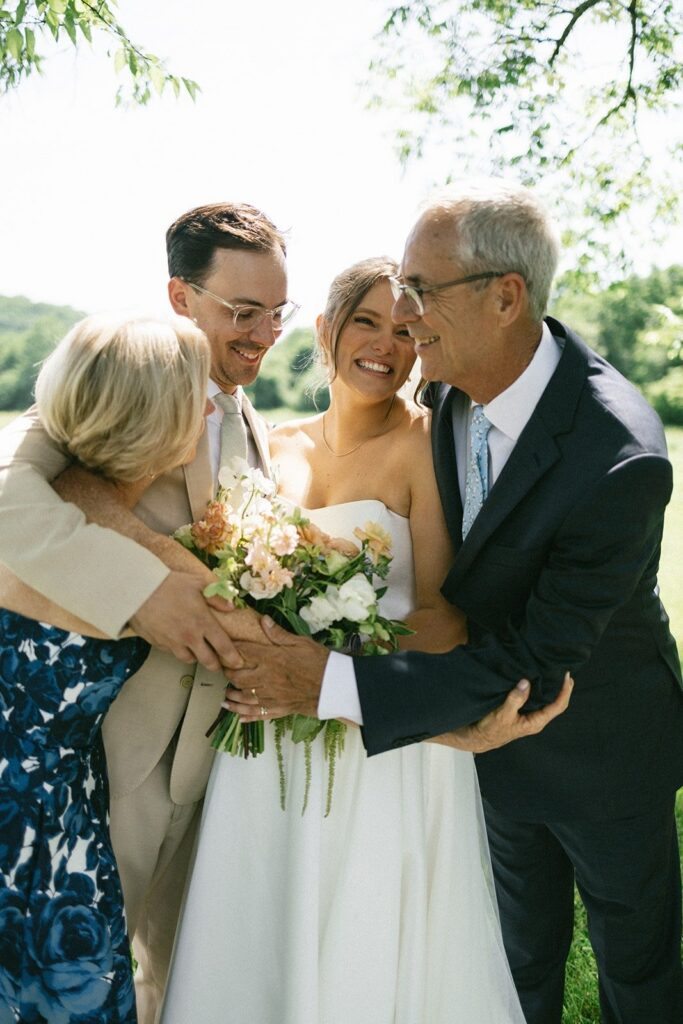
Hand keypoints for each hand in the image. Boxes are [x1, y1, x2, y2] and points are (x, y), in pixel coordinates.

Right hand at [129, 571, 242, 671]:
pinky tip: (178, 642)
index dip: (232, 658)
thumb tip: (230, 606)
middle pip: (207, 660)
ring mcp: (173, 642)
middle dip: (216, 666)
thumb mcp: (197, 584)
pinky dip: (177, 650)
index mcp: (202, 622)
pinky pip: (172, 652)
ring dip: (195, 657)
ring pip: (188, 659)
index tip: (238, 663)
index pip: (223, 646)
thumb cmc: (169, 583)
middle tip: (219, 666)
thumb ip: (216, 597)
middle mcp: (189, 636)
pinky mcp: (158, 643)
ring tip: (198, 652)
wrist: (139, 590)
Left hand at [223, 617, 328, 718]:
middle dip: (229, 674)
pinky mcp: (279, 709)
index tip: (225, 647)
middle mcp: (267, 678)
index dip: (232, 649)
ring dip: (232, 696)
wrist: (334, 686)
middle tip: (225, 671)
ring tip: (226, 694)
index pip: (244, 653)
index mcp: (271, 659)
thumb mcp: (301, 642)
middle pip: (238, 677)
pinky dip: (246, 715)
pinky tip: (238, 716)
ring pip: (244, 698)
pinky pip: (258, 714)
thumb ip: (279, 633)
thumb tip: (263, 620)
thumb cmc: (319, 661)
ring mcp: (272, 696)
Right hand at [429, 672, 573, 752]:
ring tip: (553, 672)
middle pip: (556, 702)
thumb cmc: (492, 729)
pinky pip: (536, 698)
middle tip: (564, 671)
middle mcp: (536, 718)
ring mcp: (530, 715)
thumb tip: (526, 682)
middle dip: (562, 688)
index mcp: (536, 722)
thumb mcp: (503, 714)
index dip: (565, 692)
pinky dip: (540, 688)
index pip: (557, 706)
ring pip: (546, 700)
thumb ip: (515, 699)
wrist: (479, 737)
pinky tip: (537, 678)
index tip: (567, 677)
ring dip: (551, 687)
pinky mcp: (523, 711)